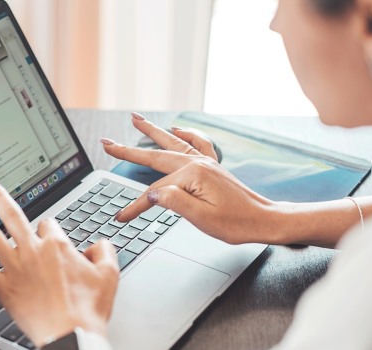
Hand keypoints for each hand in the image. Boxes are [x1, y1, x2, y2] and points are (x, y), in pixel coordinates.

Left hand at [0, 179, 118, 346]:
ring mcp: (16, 269)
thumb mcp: (110, 275)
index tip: (49, 236)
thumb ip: (105, 252)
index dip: (49, 229)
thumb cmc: (88, 309)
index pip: (48, 224)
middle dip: (0, 198)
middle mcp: (33, 252)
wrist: (70, 335)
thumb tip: (100, 244)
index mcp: (57, 245)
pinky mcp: (5, 289)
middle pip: (13, 216)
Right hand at [101, 113, 282, 244]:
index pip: (155, 192)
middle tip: (107, 142)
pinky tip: (177, 129)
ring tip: (135, 119)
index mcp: (193, 176)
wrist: (264, 220)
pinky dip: (186, 135)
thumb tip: (152, 193)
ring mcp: (206, 162)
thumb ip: (175, 202)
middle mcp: (198, 163)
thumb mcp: (202, 219)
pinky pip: (197, 143)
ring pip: (172, 143)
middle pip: (156, 156)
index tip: (121, 217)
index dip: (136, 206)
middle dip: (129, 150)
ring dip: (152, 131)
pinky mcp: (213, 166)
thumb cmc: (237, 223)